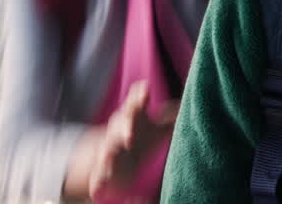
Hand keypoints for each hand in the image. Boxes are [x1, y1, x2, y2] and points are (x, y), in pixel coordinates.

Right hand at [87, 81, 177, 198]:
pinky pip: (98, 176)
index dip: (139, 96)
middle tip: (131, 137)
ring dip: (107, 155)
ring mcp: (108, 150)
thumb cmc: (138, 135)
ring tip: (108, 159)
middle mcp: (118, 132)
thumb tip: (185, 105)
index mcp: (132, 118)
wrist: (109, 154)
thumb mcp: (153, 126)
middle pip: (120, 125)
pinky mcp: (103, 170)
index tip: (145, 91)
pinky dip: (98, 182)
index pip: (135, 103)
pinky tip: (97, 190)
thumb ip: (168, 116)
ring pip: (106, 150)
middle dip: (125, 129)